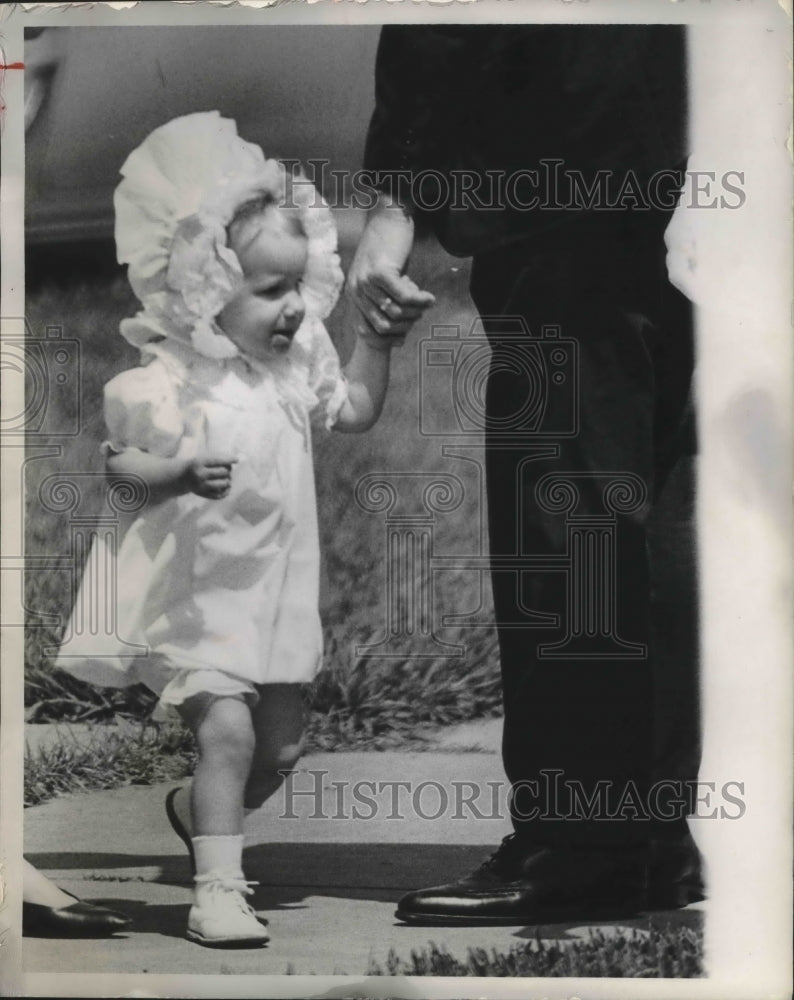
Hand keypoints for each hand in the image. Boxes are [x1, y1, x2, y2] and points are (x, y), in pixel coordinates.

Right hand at [183, 456, 235, 499]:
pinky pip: (220, 495)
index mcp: (198, 462)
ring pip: (224, 484)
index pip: (217, 461)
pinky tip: (227, 487)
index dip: (229, 459)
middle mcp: (199, 475)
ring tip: (227, 478)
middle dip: (228, 470)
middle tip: (227, 469)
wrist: (182, 476)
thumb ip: (219, 456)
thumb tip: (236, 460)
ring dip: (229, 480)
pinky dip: (227, 491)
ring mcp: (201, 486)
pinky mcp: (203, 494)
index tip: (237, 459)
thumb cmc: (198, 464)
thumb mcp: (204, 456)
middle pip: (223, 472)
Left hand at [347, 196, 434, 344]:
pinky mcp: (382, 272)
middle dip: (405, 326)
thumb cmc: (389, 249)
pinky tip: (429, 297)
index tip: (407, 335)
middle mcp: (356, 290)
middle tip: (420, 314)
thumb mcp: (383, 280)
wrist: (388, 216)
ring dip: (415, 312)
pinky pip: (405, 298)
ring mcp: (367, 282)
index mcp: (354, 295)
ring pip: (396, 313)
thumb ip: (386, 302)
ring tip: (426, 302)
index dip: (389, 338)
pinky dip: (420, 301)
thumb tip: (400, 332)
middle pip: (383, 327)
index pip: (367, 332)